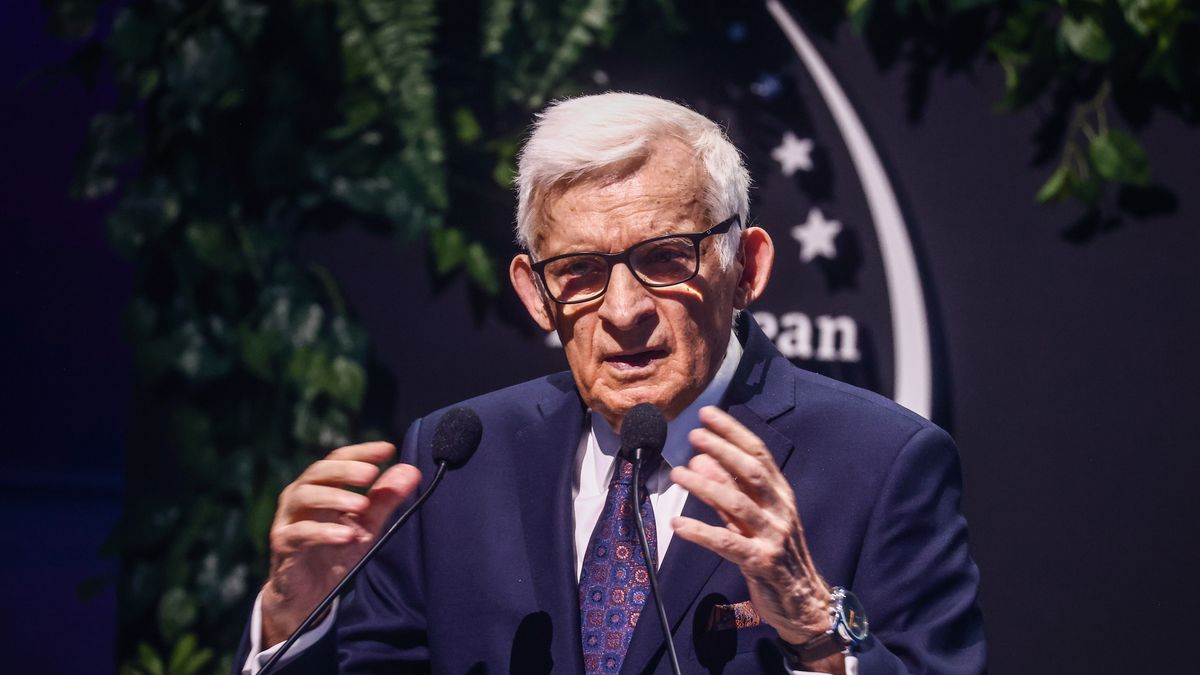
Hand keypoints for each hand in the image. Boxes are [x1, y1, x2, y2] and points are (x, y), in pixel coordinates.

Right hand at [260, 442, 420, 645]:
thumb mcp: (366, 526)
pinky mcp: (283, 546)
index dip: (361, 452)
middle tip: (372, 473)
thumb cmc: (334, 553)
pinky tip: (347, 535)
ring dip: (335, 497)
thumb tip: (412, 471)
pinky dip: (324, 532)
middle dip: (346, 470)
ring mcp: (288, 520)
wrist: (308, 595)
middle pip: (318, 472)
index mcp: (320, 487)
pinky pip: (300, 533)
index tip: (387, 449)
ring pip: (304, 496)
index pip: (338, 460)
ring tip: (362, 504)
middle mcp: (300, 497)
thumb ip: (385, 500)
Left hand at [670, 407, 841, 671]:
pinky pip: (728, 544)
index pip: (758, 453)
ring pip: (738, 503)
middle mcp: (780, 509)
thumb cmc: (774, 554)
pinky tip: (678, 524)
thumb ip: (727, 490)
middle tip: (695, 433)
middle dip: (723, 448)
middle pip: (752, 471)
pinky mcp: (762, 562)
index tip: (708, 414)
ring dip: (707, 486)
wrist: (804, 602)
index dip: (733, 431)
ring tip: (678, 473)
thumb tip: (699, 459)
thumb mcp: (750, 518)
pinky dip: (701, 532)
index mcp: (780, 494)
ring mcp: (773, 536)